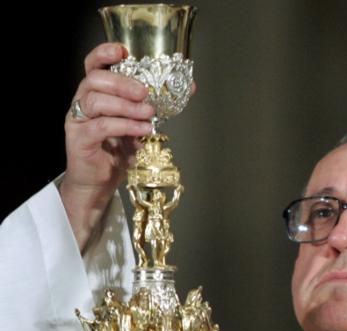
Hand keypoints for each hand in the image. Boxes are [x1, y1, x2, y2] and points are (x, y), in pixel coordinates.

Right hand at [59, 42, 153, 250]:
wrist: (99, 183)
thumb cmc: (116, 152)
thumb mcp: (138, 125)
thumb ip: (153, 108)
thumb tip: (188, 89)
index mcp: (95, 94)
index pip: (92, 65)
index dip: (104, 54)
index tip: (123, 52)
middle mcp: (82, 103)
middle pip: (95, 79)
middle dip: (123, 83)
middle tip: (145, 93)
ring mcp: (78, 121)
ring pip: (96, 101)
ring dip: (127, 106)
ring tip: (148, 114)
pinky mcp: (79, 139)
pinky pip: (101, 125)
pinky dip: (125, 125)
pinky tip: (142, 130)